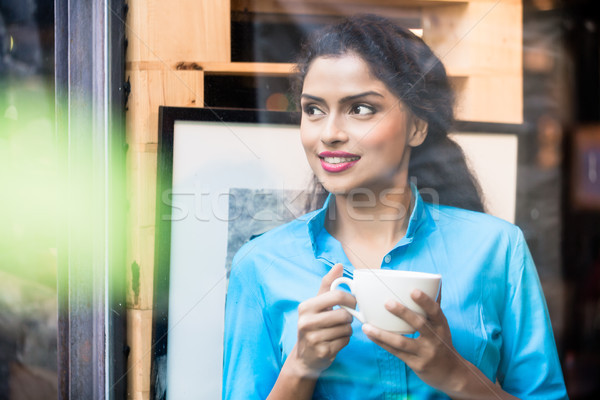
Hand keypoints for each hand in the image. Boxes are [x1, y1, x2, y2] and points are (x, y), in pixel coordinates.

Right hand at [291, 263, 356, 377]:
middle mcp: (306, 322)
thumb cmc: (313, 325)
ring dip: (347, 330)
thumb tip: (339, 265)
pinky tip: (335, 341)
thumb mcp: (317, 304)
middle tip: (343, 319)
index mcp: (306, 306)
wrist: (304, 357)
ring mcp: (313, 338)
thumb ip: (328, 284)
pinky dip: (344, 341)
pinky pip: (345, 341)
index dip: (350, 299)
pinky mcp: (322, 352)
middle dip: (348, 317)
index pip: (337, 296)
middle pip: (344, 314)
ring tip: (337, 331)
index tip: (352, 303)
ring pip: (346, 329)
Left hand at [361, 287, 470, 393]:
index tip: (413, 291)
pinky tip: (371, 335)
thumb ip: (435, 306)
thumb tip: (436, 282)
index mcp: (441, 326)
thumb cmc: (442, 343)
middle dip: (403, 313)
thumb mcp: (442, 326)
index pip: (435, 311)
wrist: (452, 374)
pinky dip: (382, 343)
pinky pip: (396, 352)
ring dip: (382, 334)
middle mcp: (435, 339)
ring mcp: (425, 353)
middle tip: (387, 302)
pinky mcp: (416, 364)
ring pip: (402, 342)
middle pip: (419, 324)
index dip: (425, 301)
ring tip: (366, 326)